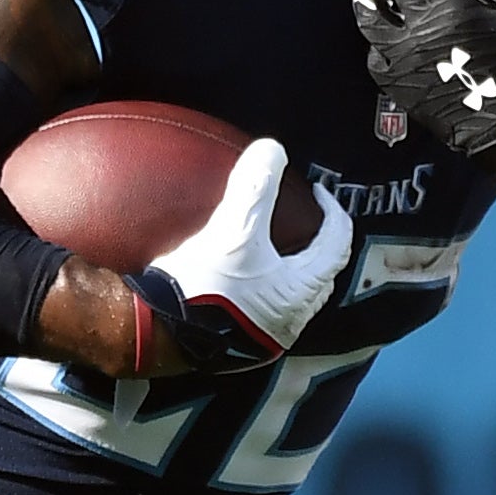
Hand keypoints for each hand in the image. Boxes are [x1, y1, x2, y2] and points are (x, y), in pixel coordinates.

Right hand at [122, 138, 352, 371]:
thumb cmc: (205, 288)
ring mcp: (264, 336)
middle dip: (315, 246)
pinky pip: (259, 308)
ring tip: (268, 246)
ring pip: (290, 295)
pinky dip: (258, 286)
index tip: (319, 193)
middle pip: (319, 275)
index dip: (333, 213)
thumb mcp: (233, 230)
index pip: (337, 245)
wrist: (158, 339)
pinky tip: (233, 274)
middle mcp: (291, 319)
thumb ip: (256, 186)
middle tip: (301, 221)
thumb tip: (273, 149)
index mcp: (300, 292)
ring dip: (286, 269)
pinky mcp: (236, 345)